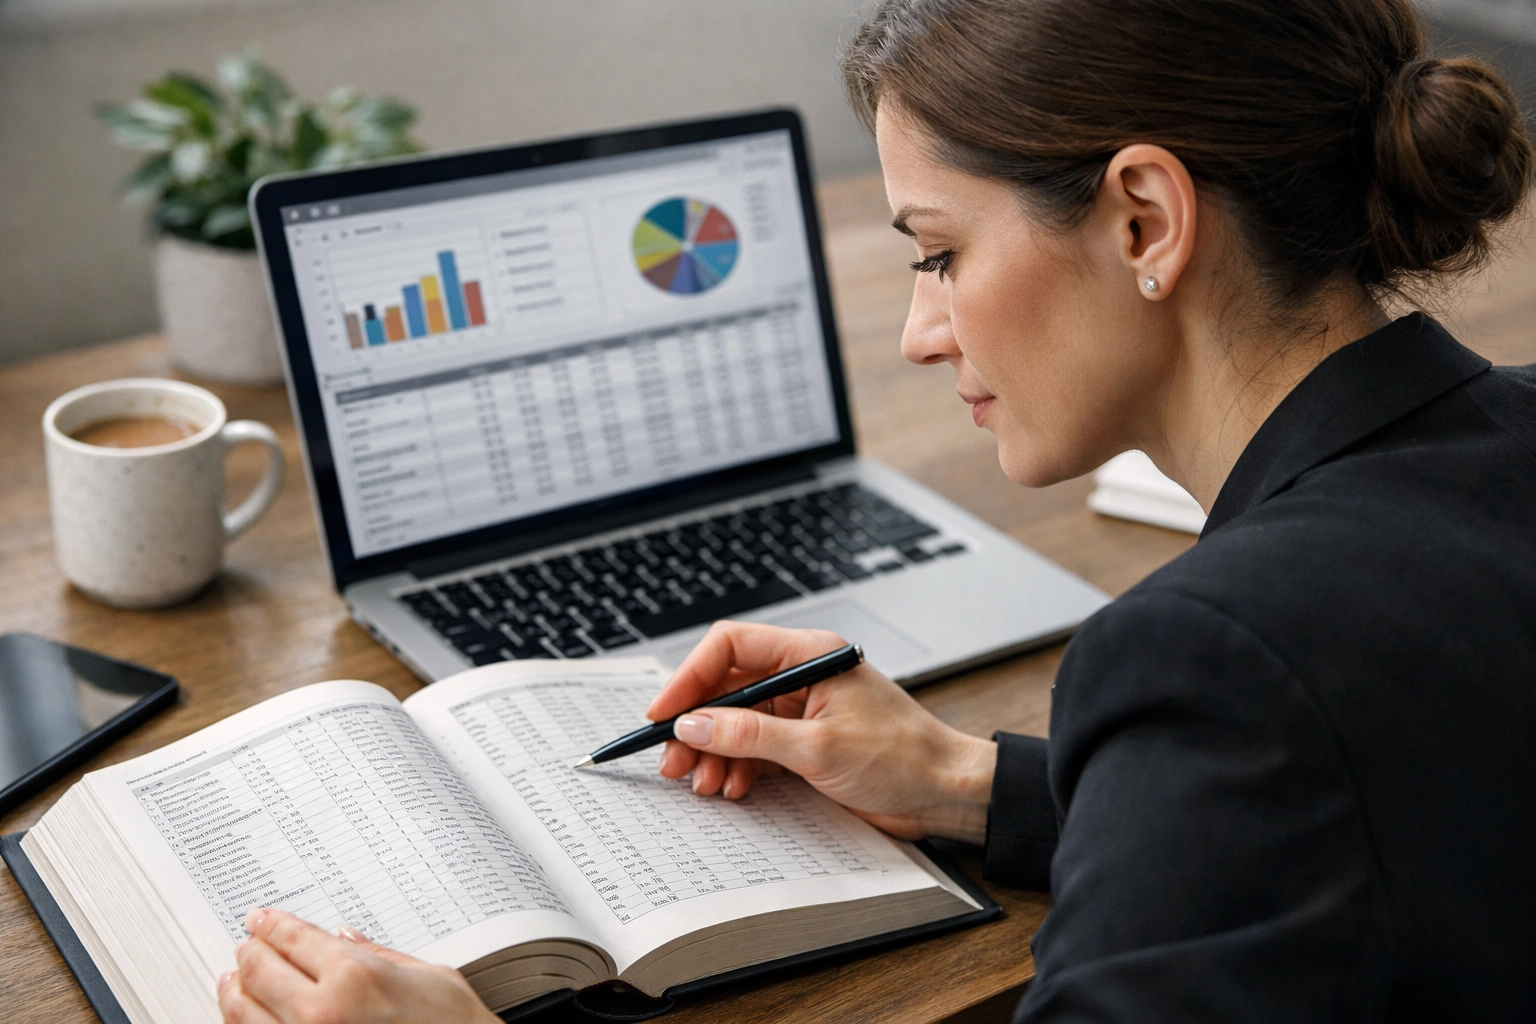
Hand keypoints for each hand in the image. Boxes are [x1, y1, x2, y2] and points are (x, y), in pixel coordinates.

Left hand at [218, 908, 499, 1023]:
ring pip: (244, 1012)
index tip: (260, 920)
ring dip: (234, 990)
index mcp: (354, 976)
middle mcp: (321, 1012)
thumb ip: (378, 954)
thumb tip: (345, 938)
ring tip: (232, 978)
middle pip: (260, 970)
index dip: (270, 924)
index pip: (291, 938)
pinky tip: (244, 1017)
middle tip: (247, 944)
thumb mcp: (427, 975)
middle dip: (250, 951)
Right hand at [649, 621, 996, 842]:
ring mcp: (802, 711)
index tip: (664, 712)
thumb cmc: (902, 757)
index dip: (690, 677)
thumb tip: (695, 724)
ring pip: (735, 722)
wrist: (946, 794)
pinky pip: (754, 749)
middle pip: (726, 688)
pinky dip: (736, 768)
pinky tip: (731, 789)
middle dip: (696, 725)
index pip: (730, 647)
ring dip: (714, 752)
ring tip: (702, 784)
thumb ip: (752, 735)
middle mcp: (802, 676)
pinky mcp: (804, 744)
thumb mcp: (818, 748)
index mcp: (809, 655)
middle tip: (673, 761)